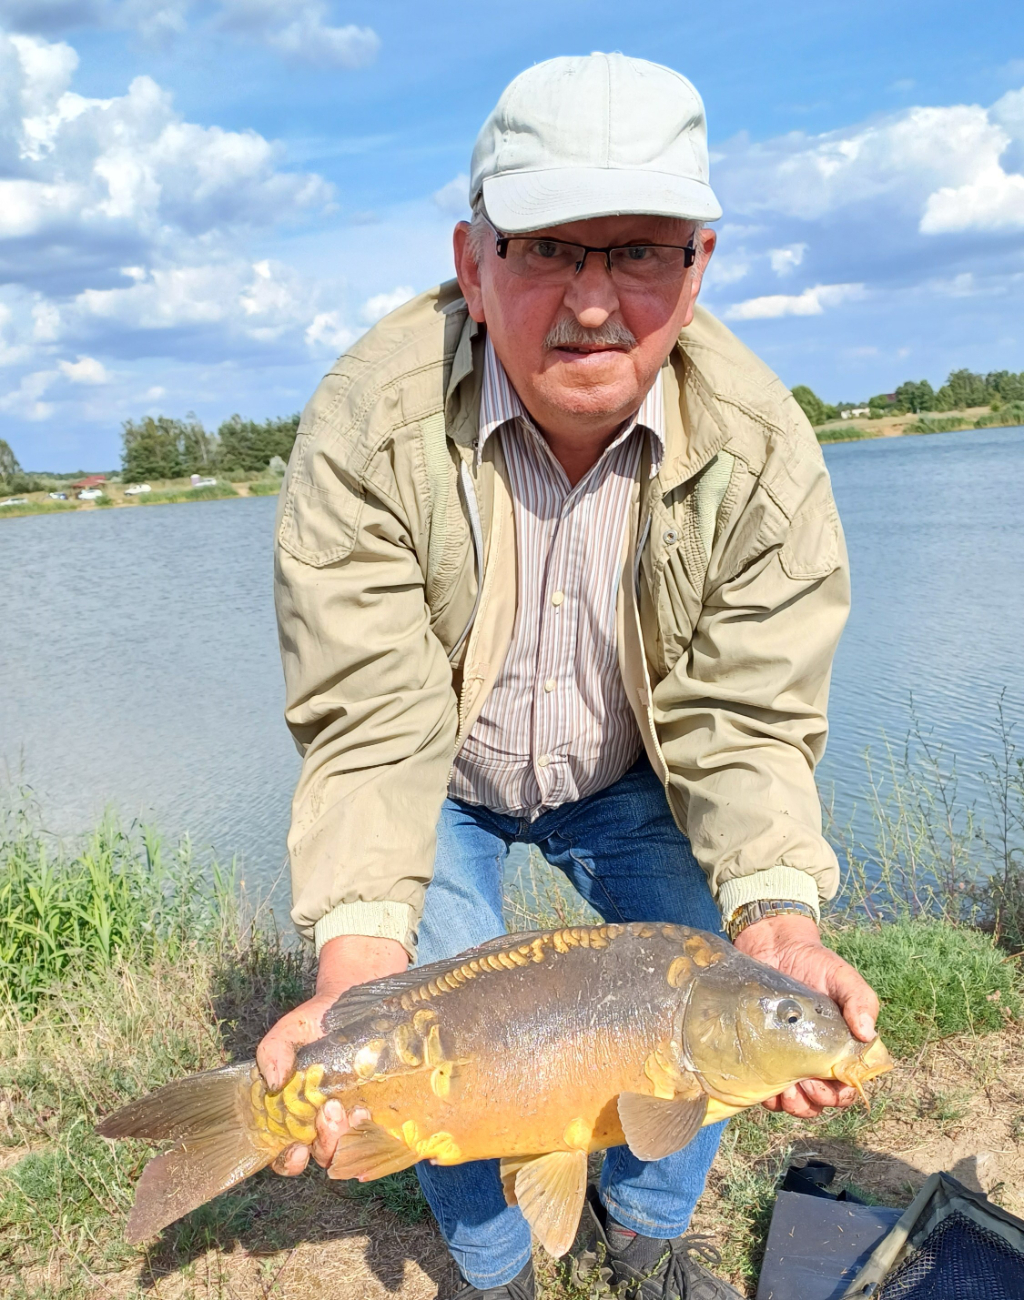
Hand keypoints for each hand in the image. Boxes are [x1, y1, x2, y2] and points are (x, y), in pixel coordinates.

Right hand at [255, 934, 408, 1174]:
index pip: (287, 1154)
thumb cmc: (318, 1020)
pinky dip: (384, 1136)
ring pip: (355, 1148)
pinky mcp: (386, 1109)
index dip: (289, 1160)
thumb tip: (273, 1083)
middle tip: (330, 1110)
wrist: (357, 998)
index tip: (297, 1149)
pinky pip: (387, 1134)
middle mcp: (327, 1122)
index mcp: (298, 1114)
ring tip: (357, 1110)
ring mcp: (358, 1117)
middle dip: (327, 1142)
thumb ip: (274, 1051)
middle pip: (325, 1154)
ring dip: (354, 1138)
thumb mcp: (290, 1031)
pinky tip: (377, 1113)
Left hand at [733, 914, 879, 1118]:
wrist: (772, 946)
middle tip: (806, 1087)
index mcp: (839, 1048)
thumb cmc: (814, 963)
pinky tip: (766, 1089)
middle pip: (821, 1101)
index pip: (846, 1085)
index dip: (841, 1094)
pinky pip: (765, 1089)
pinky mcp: (761, 1054)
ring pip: (794, 1101)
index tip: (832, 1084)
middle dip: (815, 1103)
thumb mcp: (843, 978)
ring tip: (786, 1092)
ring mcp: (787, 1059)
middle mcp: (815, 1059)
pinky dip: (768, 1097)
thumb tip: (868, 1034)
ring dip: (793, 1105)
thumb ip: (860, 1001)